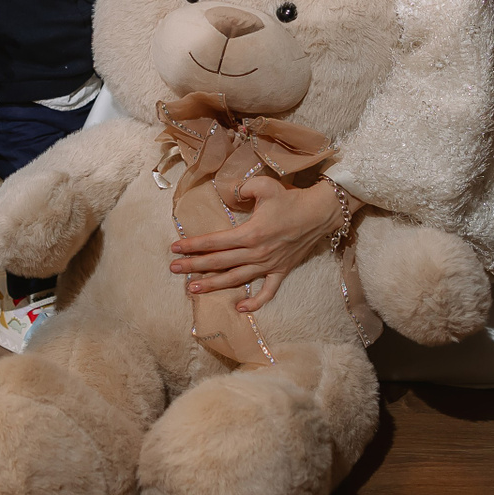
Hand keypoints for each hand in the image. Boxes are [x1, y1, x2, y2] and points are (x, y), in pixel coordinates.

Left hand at [169, 177, 346, 312]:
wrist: (319, 213)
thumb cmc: (290, 199)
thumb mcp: (264, 186)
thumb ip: (241, 188)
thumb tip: (227, 191)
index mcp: (250, 233)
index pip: (214, 242)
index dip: (193, 245)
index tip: (175, 248)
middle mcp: (257, 253)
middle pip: (219, 262)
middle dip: (194, 266)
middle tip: (174, 269)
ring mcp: (269, 265)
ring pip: (236, 279)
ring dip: (213, 285)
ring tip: (192, 289)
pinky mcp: (281, 271)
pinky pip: (267, 292)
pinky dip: (255, 302)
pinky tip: (240, 309)